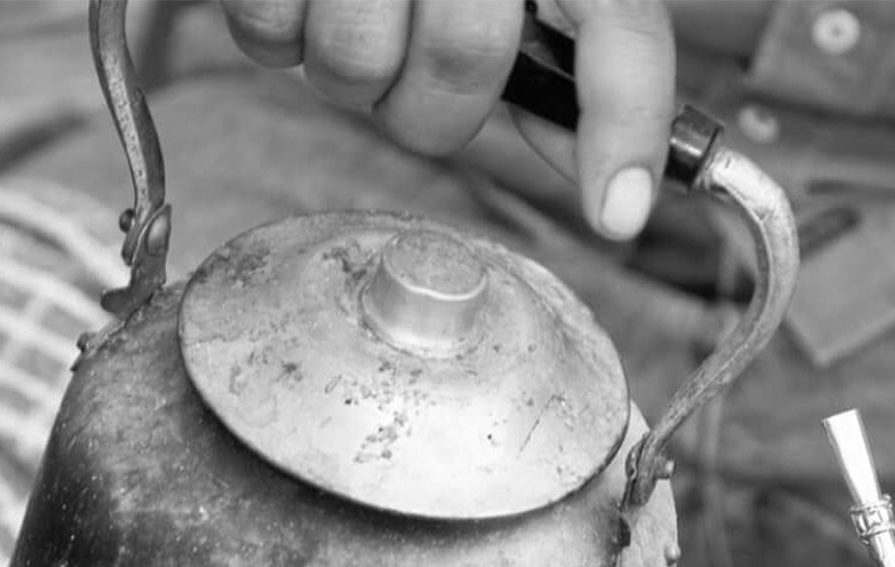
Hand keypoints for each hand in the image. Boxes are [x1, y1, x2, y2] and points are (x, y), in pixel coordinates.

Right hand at [220, 0, 674, 238]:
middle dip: (439, 110)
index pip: (618, 23)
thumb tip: (611, 187)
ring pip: (358, 60)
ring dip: (354, 78)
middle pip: (464, 58)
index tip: (617, 215)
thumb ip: (567, 64)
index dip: (625, 128)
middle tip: (418, 83)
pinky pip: (270, 33)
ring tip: (353, 23)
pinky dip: (278, 36)